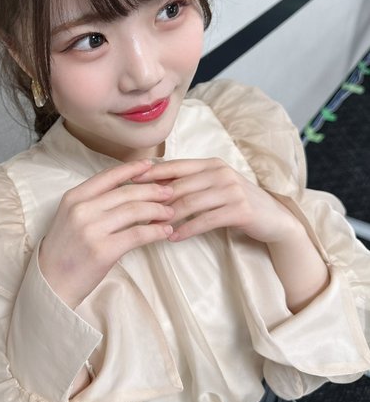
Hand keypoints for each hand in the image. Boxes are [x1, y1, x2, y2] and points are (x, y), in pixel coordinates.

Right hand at [39, 160, 174, 307]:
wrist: (52, 283)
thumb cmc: (65, 251)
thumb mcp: (70, 218)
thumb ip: (93, 202)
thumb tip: (127, 191)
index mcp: (73, 198)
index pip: (108, 176)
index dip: (132, 169)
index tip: (150, 165)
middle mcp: (82, 210)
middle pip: (126, 192)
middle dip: (152, 190)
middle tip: (169, 192)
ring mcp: (92, 230)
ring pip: (134, 211)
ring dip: (157, 210)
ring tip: (170, 212)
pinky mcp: (104, 250)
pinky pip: (137, 234)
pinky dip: (155, 231)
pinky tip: (165, 231)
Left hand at [132, 158, 300, 243]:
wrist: (273, 218)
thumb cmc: (235, 202)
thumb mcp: (213, 187)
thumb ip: (189, 184)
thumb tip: (152, 186)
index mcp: (211, 164)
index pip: (175, 166)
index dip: (151, 174)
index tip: (128, 181)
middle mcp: (221, 172)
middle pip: (179, 186)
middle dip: (155, 200)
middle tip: (133, 212)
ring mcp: (231, 190)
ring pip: (190, 203)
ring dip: (168, 217)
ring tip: (150, 228)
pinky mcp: (240, 210)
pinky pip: (206, 220)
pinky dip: (188, 229)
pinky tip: (174, 237)